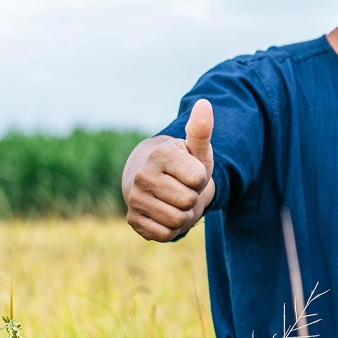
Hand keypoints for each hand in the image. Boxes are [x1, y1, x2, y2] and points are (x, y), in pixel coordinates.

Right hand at [123, 99, 215, 241]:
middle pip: (189, 201)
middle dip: (193, 199)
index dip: (201, 180)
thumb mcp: (196, 149)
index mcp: (160, 155)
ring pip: (178, 220)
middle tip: (183, 189)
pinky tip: (165, 215)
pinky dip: (172, 229)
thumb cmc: (183, 165)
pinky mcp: (133, 220)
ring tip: (176, 202)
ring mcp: (135, 199)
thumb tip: (204, 103)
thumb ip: (201, 130)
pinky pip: (165, 234)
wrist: (156, 183)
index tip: (190, 174)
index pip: (199, 179)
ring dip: (184, 215)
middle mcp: (142, 176)